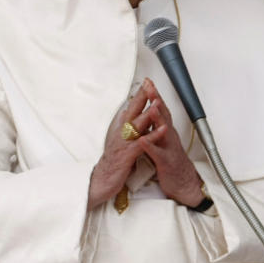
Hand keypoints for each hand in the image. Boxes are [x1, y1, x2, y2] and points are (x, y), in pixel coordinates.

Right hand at [87, 80, 160, 208]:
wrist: (101, 181)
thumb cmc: (113, 161)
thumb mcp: (119, 140)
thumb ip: (125, 126)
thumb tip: (128, 111)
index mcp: (120, 128)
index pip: (131, 107)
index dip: (139, 94)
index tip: (147, 81)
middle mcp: (120, 132)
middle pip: (132, 111)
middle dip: (142, 96)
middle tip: (150, 83)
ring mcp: (124, 143)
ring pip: (137, 125)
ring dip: (148, 113)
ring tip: (157, 102)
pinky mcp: (127, 155)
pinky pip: (142, 144)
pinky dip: (153, 136)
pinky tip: (162, 130)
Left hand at [136, 82, 203, 206]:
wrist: (184, 184)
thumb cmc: (171, 163)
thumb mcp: (163, 142)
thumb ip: (157, 128)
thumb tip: (150, 114)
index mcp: (166, 132)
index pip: (160, 110)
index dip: (154, 95)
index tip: (147, 82)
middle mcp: (169, 137)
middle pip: (163, 115)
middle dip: (156, 100)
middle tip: (150, 86)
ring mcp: (169, 148)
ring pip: (163, 131)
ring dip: (157, 118)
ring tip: (151, 107)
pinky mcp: (166, 162)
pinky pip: (157, 153)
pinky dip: (149, 146)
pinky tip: (142, 140)